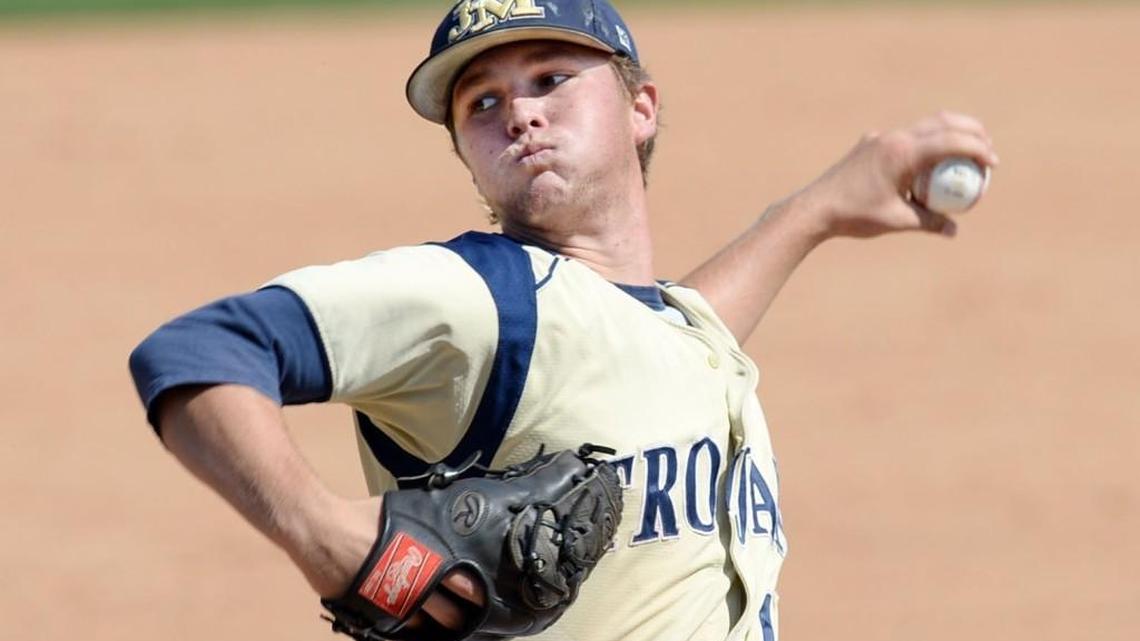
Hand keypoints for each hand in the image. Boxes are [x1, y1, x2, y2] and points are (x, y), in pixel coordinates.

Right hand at [292, 495, 485, 631]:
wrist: (322, 532)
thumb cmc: (361, 516)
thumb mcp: (403, 510)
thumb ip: (426, 522)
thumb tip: (447, 517)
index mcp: (428, 557)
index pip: (464, 584)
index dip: (474, 592)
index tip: (481, 596)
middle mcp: (415, 584)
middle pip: (449, 613)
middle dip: (458, 615)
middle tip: (464, 613)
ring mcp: (394, 603)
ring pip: (425, 626)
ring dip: (434, 624)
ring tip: (440, 621)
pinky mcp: (373, 615)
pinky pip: (399, 629)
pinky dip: (409, 627)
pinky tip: (415, 625)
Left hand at [795, 111, 999, 239]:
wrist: (814, 208)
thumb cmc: (855, 216)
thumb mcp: (897, 221)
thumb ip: (928, 222)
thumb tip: (953, 230)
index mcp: (903, 152)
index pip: (952, 141)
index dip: (978, 149)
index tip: (992, 165)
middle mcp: (893, 138)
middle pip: (943, 122)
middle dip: (971, 131)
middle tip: (987, 149)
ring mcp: (880, 138)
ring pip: (923, 126)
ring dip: (948, 134)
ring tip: (965, 153)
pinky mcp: (869, 144)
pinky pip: (904, 137)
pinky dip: (924, 144)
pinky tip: (928, 165)